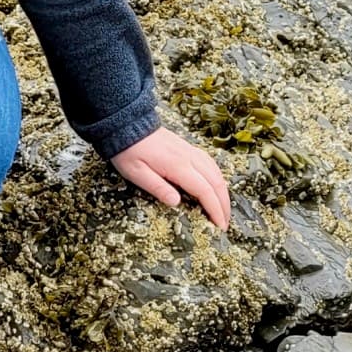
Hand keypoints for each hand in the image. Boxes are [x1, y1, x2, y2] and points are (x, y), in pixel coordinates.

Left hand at [111, 127, 230, 229]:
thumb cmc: (128, 151)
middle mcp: (189, 157)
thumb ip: (157, 188)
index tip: (220, 226)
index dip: (215, 209)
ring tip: (223, 209)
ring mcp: (190, 151)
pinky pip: (210, 163)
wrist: (127, 125)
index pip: (204, 191)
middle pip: (216, 182)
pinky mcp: (187, 148)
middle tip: (225, 223)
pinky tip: (216, 185)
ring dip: (223, 192)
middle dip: (224, 205)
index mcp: (178, 166)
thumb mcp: (136, 173)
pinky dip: (217, 178)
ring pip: (216, 172)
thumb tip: (176, 203)